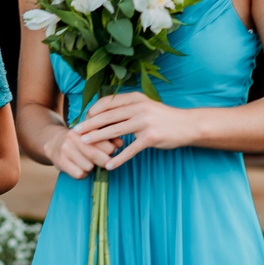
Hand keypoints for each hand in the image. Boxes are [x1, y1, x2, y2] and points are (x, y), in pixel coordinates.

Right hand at [42, 124, 122, 179]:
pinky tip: (81, 169)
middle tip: (105, 163)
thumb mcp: (92, 134)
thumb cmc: (79, 139)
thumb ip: (108, 138)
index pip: (104, 143)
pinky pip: (79, 174)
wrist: (53, 141)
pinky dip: (83, 174)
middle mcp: (73, 137)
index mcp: (84, 128)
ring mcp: (65, 149)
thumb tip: (121, 144)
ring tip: (89, 163)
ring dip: (92, 169)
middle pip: (95, 155)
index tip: (112, 152)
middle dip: (104, 162)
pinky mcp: (60, 161)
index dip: (111, 151)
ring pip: (88, 167)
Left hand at [74, 92, 199, 169]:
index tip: (83, 120)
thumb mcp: (144, 106)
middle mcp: (139, 108)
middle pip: (107, 116)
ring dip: (97, 139)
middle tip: (75, 132)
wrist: (187, 125)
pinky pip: (131, 149)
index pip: (107, 103)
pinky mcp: (151, 137)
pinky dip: (119, 158)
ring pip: (115, 131)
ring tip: (85, 144)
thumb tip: (103, 114)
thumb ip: (126, 108)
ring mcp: (145, 122)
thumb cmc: (162, 117)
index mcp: (135, 98)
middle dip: (89, 124)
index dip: (92, 112)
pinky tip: (109, 165)